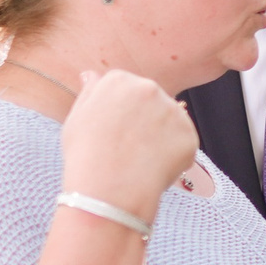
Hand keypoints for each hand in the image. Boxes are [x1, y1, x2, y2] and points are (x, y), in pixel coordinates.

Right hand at [59, 69, 196, 223]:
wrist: (108, 189)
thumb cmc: (86, 156)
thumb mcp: (76, 118)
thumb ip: (89, 93)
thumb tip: (92, 75)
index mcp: (119, 80)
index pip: (127, 90)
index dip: (122, 114)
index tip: (115, 133)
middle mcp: (149, 88)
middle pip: (152, 103)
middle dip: (144, 122)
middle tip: (129, 149)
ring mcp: (172, 110)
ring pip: (169, 123)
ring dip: (160, 138)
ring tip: (139, 160)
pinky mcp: (189, 134)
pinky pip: (183, 144)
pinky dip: (173, 157)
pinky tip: (154, 168)